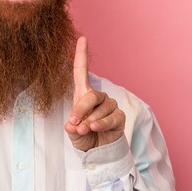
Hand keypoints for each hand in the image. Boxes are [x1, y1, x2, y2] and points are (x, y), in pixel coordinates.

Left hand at [64, 36, 125, 151]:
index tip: (82, 38)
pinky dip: (101, 124)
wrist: (97, 152)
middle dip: (80, 110)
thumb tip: (75, 123)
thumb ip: (72, 126)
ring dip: (90, 121)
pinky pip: (111, 117)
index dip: (81, 55)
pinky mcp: (119, 116)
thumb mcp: (72, 131)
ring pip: (100, 108)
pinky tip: (95, 128)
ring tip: (85, 130)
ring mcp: (110, 105)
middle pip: (90, 96)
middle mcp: (97, 97)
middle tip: (75, 124)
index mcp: (83, 95)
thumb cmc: (83, 137)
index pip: (81, 72)